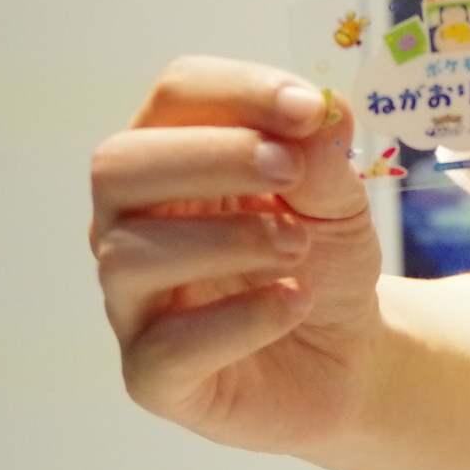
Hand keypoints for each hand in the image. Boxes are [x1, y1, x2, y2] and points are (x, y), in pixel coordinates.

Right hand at [90, 56, 382, 453]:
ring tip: (298, 246)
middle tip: (290, 172)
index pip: (174, 98)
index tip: (308, 110)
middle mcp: (131, 225)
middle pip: (118, 166)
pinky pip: (167, 346)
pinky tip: (295, 301)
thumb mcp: (339, 200)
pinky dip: (240, 319)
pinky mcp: (153, 377)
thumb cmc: (325, 261)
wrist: (351, 356)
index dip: (237, 92)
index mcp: (172, 161)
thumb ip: (323, 156)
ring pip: (130, 255)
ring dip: (228, 238)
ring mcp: (133, 303)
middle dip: (212, 157)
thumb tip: (318, 112)